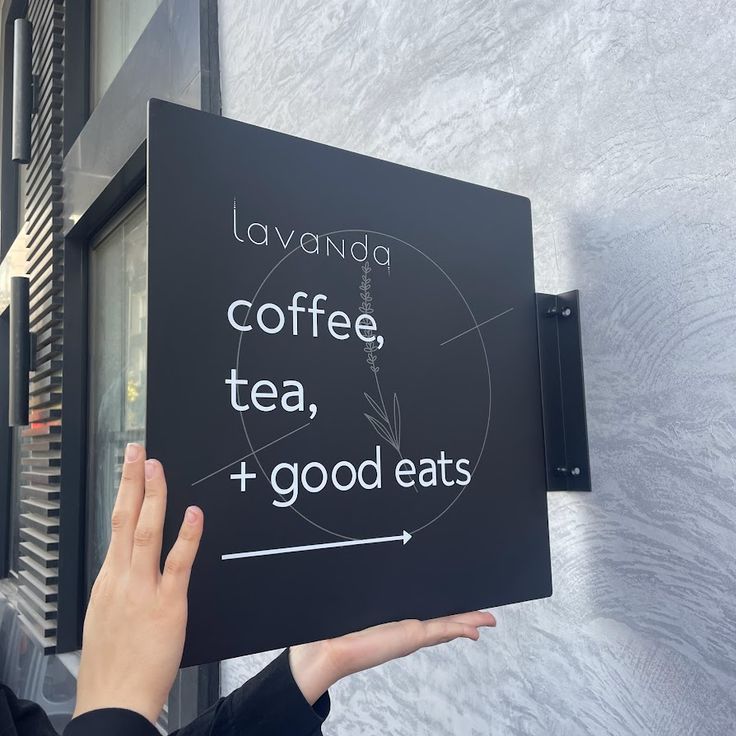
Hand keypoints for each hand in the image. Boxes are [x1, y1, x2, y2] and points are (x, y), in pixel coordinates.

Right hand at [73, 444, 203, 723]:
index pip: (116, 524)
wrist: (114, 702)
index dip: (124, 493)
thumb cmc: (114, 662)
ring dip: (153, 497)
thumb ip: (121, 584)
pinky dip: (186, 536)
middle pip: (125, 519)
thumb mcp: (107, 614)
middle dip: (132, 481)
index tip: (130, 469)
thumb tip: (130, 562)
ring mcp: (144, 590)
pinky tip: (193, 514)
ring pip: (146, 533)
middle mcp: (122, 579)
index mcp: (109, 579)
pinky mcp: (168, 605)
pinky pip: (178, 564)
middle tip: (139, 452)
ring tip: (157, 469)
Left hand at [290, 610, 495, 703]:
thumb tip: (367, 567)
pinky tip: (474, 630)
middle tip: (486, 616)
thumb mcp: (361, 603)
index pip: (428, 615)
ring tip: (488, 620)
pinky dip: (459, 629)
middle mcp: (406, 629)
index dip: (447, 610)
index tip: (462, 606)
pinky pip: (441, 630)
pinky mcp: (410, 637)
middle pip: (443, 621)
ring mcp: (410, 634)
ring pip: (447, 626)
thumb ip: (371, 592)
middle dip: (466, 618)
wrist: (330, 649)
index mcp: (396, 622)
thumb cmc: (337, 629)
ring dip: (469, 622)